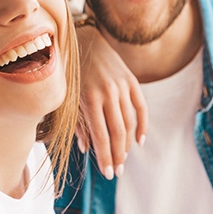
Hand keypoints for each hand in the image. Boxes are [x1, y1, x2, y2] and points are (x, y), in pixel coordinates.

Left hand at [75, 25, 147, 179]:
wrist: (85, 40)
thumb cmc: (72, 73)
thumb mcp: (69, 98)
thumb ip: (78, 123)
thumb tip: (87, 149)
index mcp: (90, 99)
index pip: (101, 136)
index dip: (105, 157)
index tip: (108, 173)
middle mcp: (108, 93)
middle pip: (118, 133)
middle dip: (118, 155)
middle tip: (118, 172)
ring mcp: (122, 86)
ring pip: (130, 122)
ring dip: (128, 144)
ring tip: (124, 157)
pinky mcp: (131, 80)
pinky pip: (141, 107)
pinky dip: (143, 125)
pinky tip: (140, 140)